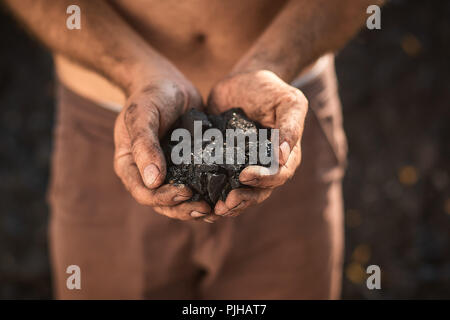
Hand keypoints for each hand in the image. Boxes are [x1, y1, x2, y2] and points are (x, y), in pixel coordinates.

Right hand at [114, 74, 211, 219]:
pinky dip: (207, 193)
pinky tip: (223, 195)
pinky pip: (196, 184)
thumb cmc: (150, 95)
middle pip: (163, 203)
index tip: (185, 192)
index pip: (143, 193)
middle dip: (184, 209)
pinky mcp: (188, 165)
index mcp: (131, 166)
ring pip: (180, 199)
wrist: (166, 81)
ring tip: (216, 210)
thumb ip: (144, 145)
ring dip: (196, 207)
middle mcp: (148, 173)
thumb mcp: (143, 115)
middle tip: (206, 210)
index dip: (163, 198)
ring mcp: (169, 171)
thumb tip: (153, 181)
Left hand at [206, 70, 307, 219]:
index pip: (278, 175)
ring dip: (226, 204)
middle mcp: (265, 166)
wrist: (243, 81)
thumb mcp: (289, 102)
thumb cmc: (271, 90)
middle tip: (224, 205)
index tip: (245, 176)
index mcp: (285, 156)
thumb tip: (282, 157)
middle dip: (242, 200)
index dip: (263, 179)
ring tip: (211, 210)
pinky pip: (219, 182)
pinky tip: (198, 200)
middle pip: (257, 192)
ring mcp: (243, 166)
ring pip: (238, 193)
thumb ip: (290, 127)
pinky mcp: (222, 163)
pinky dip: (210, 194)